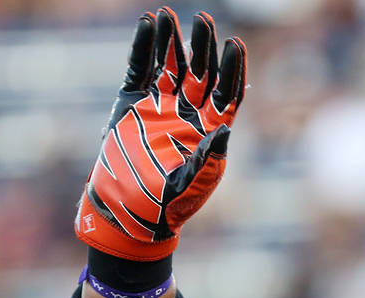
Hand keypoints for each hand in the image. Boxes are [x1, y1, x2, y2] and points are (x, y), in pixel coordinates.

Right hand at [75, 7, 246, 260]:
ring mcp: (160, 106)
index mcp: (210, 129)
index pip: (227, 92)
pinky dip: (141, 48)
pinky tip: (146, 25)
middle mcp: (188, 113)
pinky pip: (138, 70)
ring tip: (169, 15)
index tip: (235, 45)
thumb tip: (227, 128)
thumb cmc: (168, 205)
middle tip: (205, 19)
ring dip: (171, 41)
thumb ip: (210, 158)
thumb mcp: (194, 184)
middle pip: (200, 72)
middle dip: (203, 46)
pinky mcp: (131, 105)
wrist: (129, 212)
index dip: (232, 69)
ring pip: (169, 65)